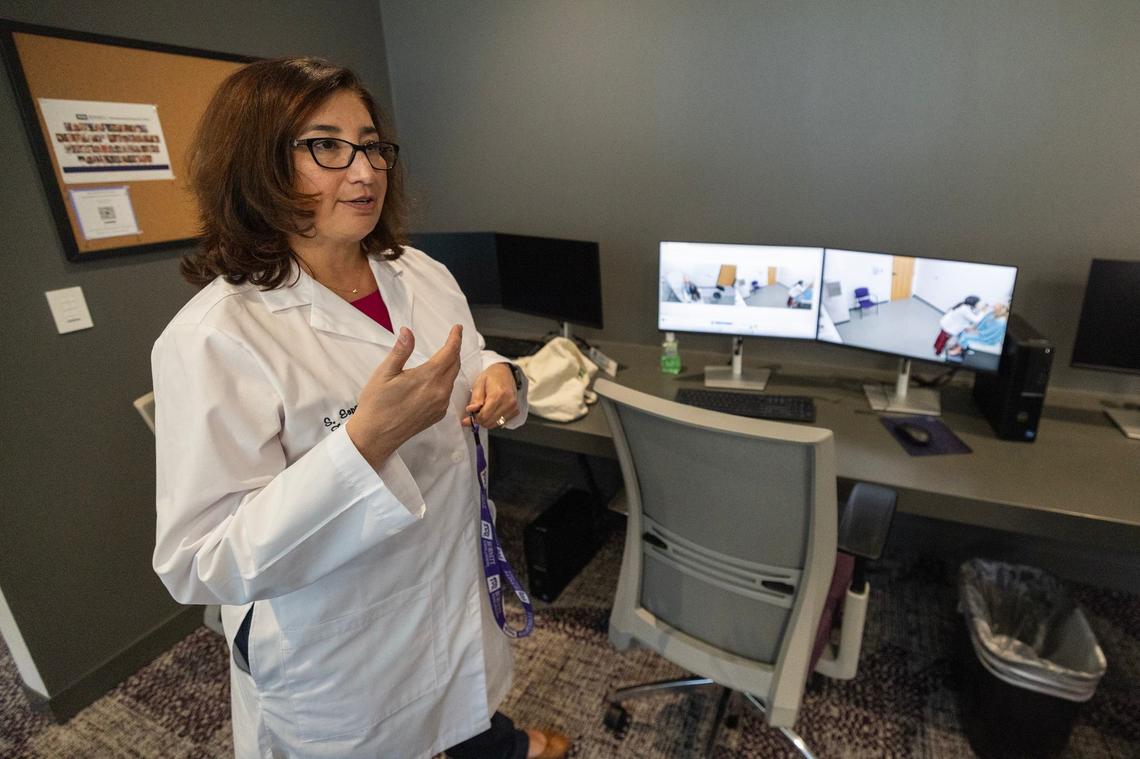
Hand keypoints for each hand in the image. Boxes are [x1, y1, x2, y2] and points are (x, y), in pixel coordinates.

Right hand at [346, 325, 462, 467]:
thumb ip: (400, 351)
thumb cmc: (377, 403)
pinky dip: (445, 382)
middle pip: (455, 365)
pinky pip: (447, 393)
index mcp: (428, 377)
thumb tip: (408, 331)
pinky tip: (435, 380)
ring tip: (443, 357)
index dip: (455, 339)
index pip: (450, 352)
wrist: (376, 436)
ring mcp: (440, 405)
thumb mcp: (384, 373)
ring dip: (450, 366)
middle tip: (452, 339)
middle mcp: (439, 391)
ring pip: (452, 379)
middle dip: (455, 350)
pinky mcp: (438, 415)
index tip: (458, 328)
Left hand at [461, 362, 518, 429]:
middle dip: (479, 420)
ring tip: (483, 410)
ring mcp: (513, 408)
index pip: (484, 416)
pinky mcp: (516, 411)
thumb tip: (471, 410)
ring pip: (495, 424)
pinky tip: (491, 411)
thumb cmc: (491, 376)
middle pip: (489, 422)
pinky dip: (494, 420)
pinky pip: (501, 422)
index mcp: (498, 395)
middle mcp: (508, 403)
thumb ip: (475, 398)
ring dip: (486, 421)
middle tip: (475, 412)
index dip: (474, 418)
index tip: (468, 416)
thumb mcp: (479, 383)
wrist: (506, 372)